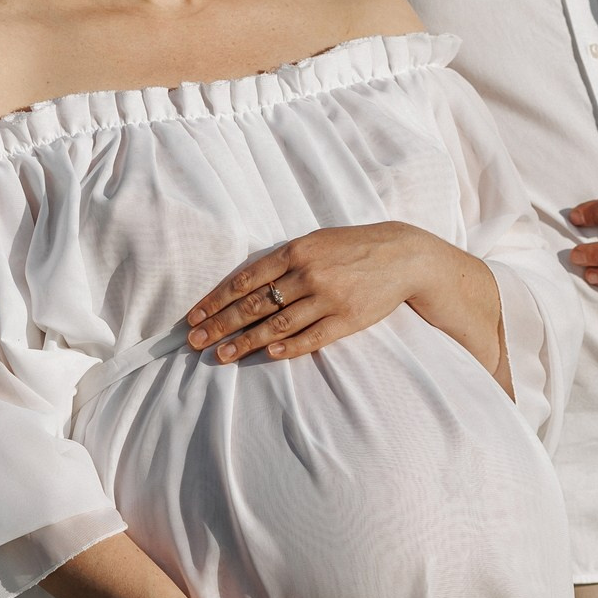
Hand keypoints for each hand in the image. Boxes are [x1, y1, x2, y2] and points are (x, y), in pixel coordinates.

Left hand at [186, 223, 499, 372]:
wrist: (403, 256)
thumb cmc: (353, 247)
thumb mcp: (316, 241)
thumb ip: (283, 260)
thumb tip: (245, 283)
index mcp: (296, 251)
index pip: (245, 280)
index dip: (216, 300)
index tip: (194, 316)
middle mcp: (308, 274)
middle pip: (254, 305)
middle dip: (220, 324)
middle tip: (195, 341)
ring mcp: (328, 298)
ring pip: (277, 325)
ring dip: (244, 342)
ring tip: (220, 356)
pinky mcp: (347, 320)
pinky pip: (310, 337)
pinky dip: (286, 347)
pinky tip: (265, 355)